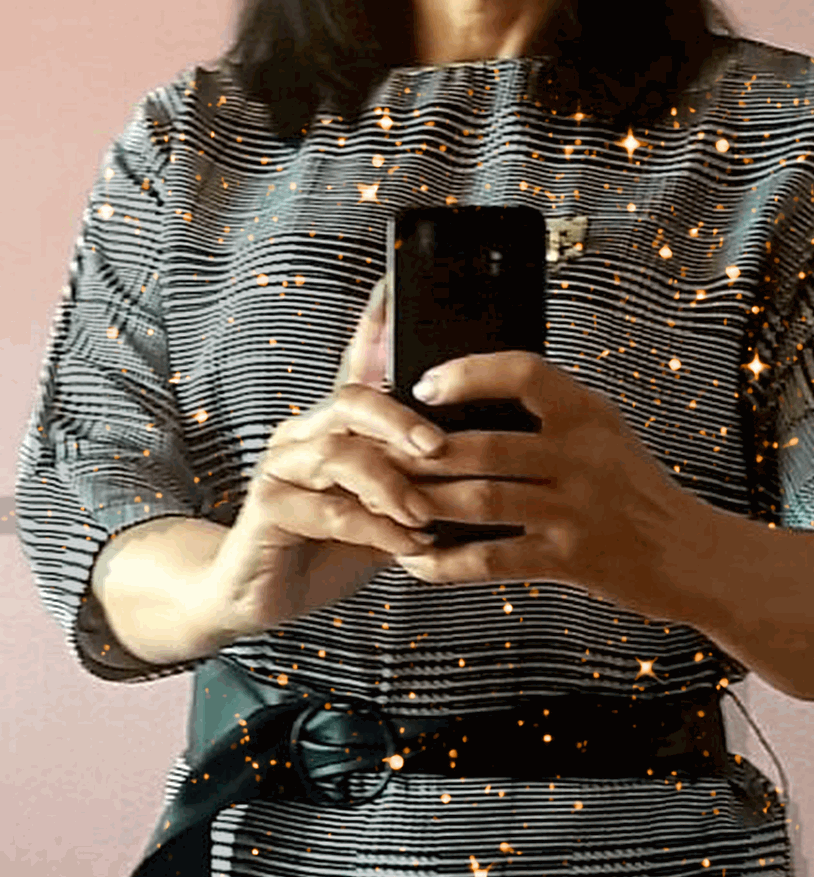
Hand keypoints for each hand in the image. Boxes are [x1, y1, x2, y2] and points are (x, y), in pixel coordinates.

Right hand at [203, 278, 442, 639]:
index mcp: (338, 421)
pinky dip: (373, 527)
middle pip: (352, 398)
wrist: (261, 592)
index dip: (377, 321)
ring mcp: (283, 465)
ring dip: (391, 483)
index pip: (360, 360)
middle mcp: (306, 432)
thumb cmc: (335, 543)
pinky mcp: (268, 506)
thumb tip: (489, 451)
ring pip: (339, 452)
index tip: (398, 283)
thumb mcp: (389, 503)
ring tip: (425, 513)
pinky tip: (405, 544)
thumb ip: (420, 474)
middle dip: (401, 418)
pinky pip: (326, 508)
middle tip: (439, 446)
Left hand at [396, 352, 700, 620]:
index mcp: (588, 413)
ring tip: (388, 502)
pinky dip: (447, 562)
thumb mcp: (606, 432)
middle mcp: (582, 456)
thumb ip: (553, 413)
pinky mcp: (570, 558)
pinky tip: (416, 561)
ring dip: (426, 503)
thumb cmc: (637, 488)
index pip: (524, 372)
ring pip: (482, 501)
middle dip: (424, 453)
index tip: (425, 384)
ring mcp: (575, 509)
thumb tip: (478, 389)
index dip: (469, 374)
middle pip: (486, 445)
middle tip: (383, 454)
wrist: (691, 553)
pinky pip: (494, 560)